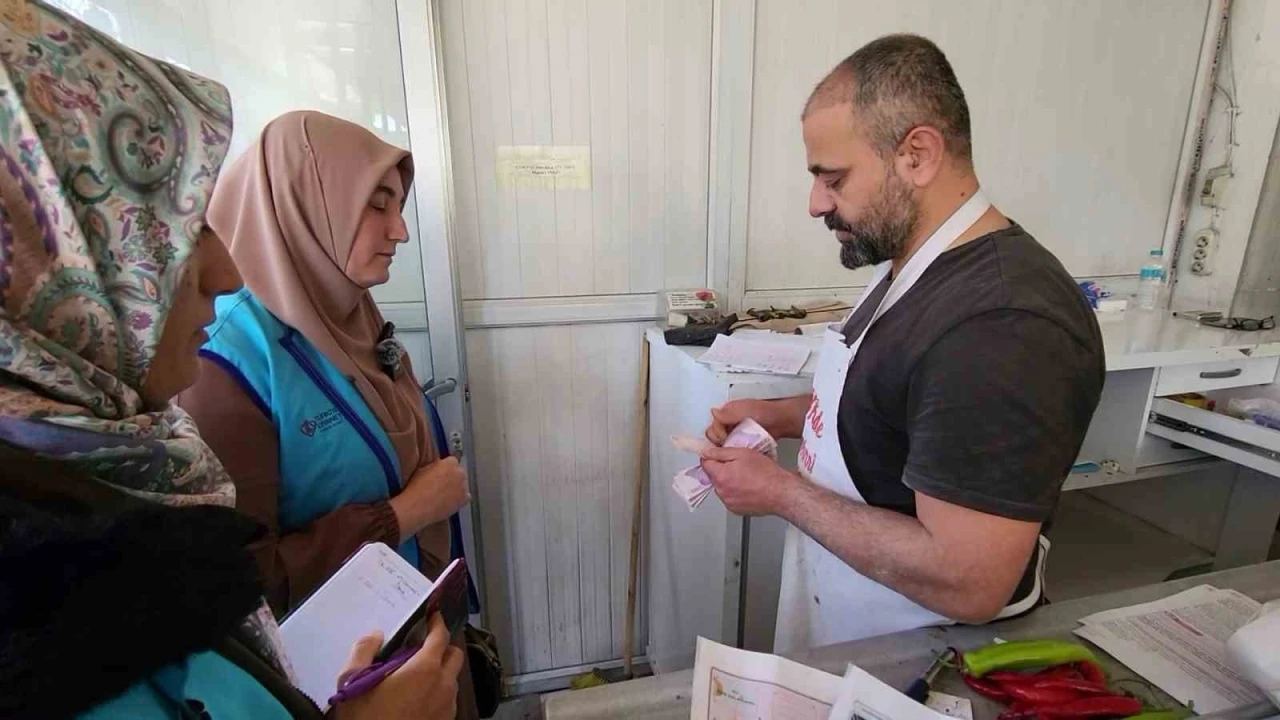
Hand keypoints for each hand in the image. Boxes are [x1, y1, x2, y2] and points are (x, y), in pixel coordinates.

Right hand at [332, 614, 464, 719]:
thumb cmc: (365, 718)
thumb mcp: (352, 682)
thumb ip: (364, 650)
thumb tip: (375, 634)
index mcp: (424, 669)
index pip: (440, 636)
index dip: (437, 623)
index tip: (432, 616)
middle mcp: (443, 685)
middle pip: (454, 656)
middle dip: (442, 647)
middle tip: (422, 647)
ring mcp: (447, 706)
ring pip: (452, 679)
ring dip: (440, 671)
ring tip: (416, 675)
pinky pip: (447, 699)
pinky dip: (438, 691)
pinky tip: (417, 697)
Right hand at [390, 457, 470, 540]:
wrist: (418, 506)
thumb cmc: (417, 487)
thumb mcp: (423, 469)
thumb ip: (435, 465)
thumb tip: (439, 466)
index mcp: (450, 462)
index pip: (452, 461)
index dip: (446, 468)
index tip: (441, 473)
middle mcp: (460, 472)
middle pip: (460, 473)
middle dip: (453, 477)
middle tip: (442, 485)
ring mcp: (464, 486)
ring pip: (463, 485)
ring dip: (457, 487)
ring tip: (444, 495)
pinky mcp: (464, 499)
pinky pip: (466, 497)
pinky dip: (460, 499)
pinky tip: (450, 502)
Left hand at [699, 446, 802, 515]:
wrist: (781, 492)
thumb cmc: (766, 473)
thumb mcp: (743, 453)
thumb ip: (721, 453)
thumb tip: (706, 453)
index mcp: (720, 476)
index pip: (705, 463)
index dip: (713, 456)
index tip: (720, 454)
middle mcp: (721, 492)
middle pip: (713, 476)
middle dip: (722, 470)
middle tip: (739, 465)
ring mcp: (728, 503)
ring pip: (722, 488)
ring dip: (729, 482)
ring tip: (746, 477)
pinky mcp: (736, 510)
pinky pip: (730, 498)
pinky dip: (736, 493)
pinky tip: (749, 487)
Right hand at [705, 396, 807, 444]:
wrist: (781, 421)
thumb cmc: (764, 412)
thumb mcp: (744, 409)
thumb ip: (727, 413)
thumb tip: (712, 412)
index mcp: (725, 413)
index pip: (712, 426)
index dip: (717, 433)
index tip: (725, 437)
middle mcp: (728, 422)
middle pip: (714, 436)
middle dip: (719, 442)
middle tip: (729, 444)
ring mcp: (735, 433)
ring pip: (722, 444)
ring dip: (726, 447)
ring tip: (735, 448)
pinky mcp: (741, 441)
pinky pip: (732, 448)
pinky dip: (734, 451)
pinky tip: (740, 451)